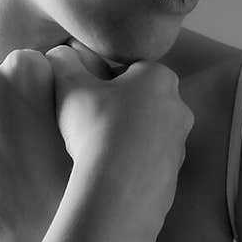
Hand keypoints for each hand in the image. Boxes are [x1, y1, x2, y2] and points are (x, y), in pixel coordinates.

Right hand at [45, 43, 193, 230]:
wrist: (119, 188)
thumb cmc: (95, 127)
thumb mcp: (69, 85)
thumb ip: (63, 60)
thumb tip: (61, 52)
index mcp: (159, 76)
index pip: (129, 69)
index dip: (103, 80)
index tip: (86, 97)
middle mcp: (178, 106)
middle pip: (142, 100)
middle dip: (119, 108)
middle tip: (89, 123)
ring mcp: (180, 142)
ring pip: (147, 132)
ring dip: (126, 137)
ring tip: (97, 151)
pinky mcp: (175, 173)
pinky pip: (148, 162)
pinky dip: (132, 164)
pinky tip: (110, 172)